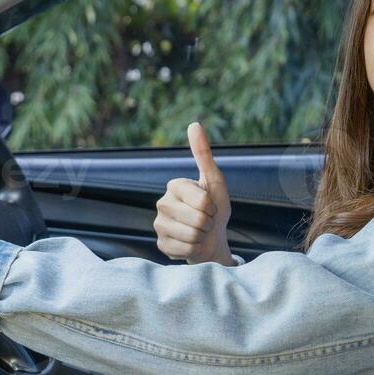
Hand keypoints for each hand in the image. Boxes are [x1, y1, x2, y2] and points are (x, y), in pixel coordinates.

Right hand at [155, 122, 233, 265]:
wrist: (212, 238)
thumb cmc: (215, 208)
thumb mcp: (214, 181)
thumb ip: (203, 153)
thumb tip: (194, 124)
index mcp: (174, 185)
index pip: (202, 200)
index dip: (213, 207)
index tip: (211, 206)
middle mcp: (161, 203)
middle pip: (197, 219)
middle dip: (208, 223)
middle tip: (206, 222)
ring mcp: (159, 225)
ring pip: (191, 235)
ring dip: (202, 237)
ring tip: (199, 232)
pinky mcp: (161, 244)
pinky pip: (184, 250)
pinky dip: (194, 249)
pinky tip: (191, 244)